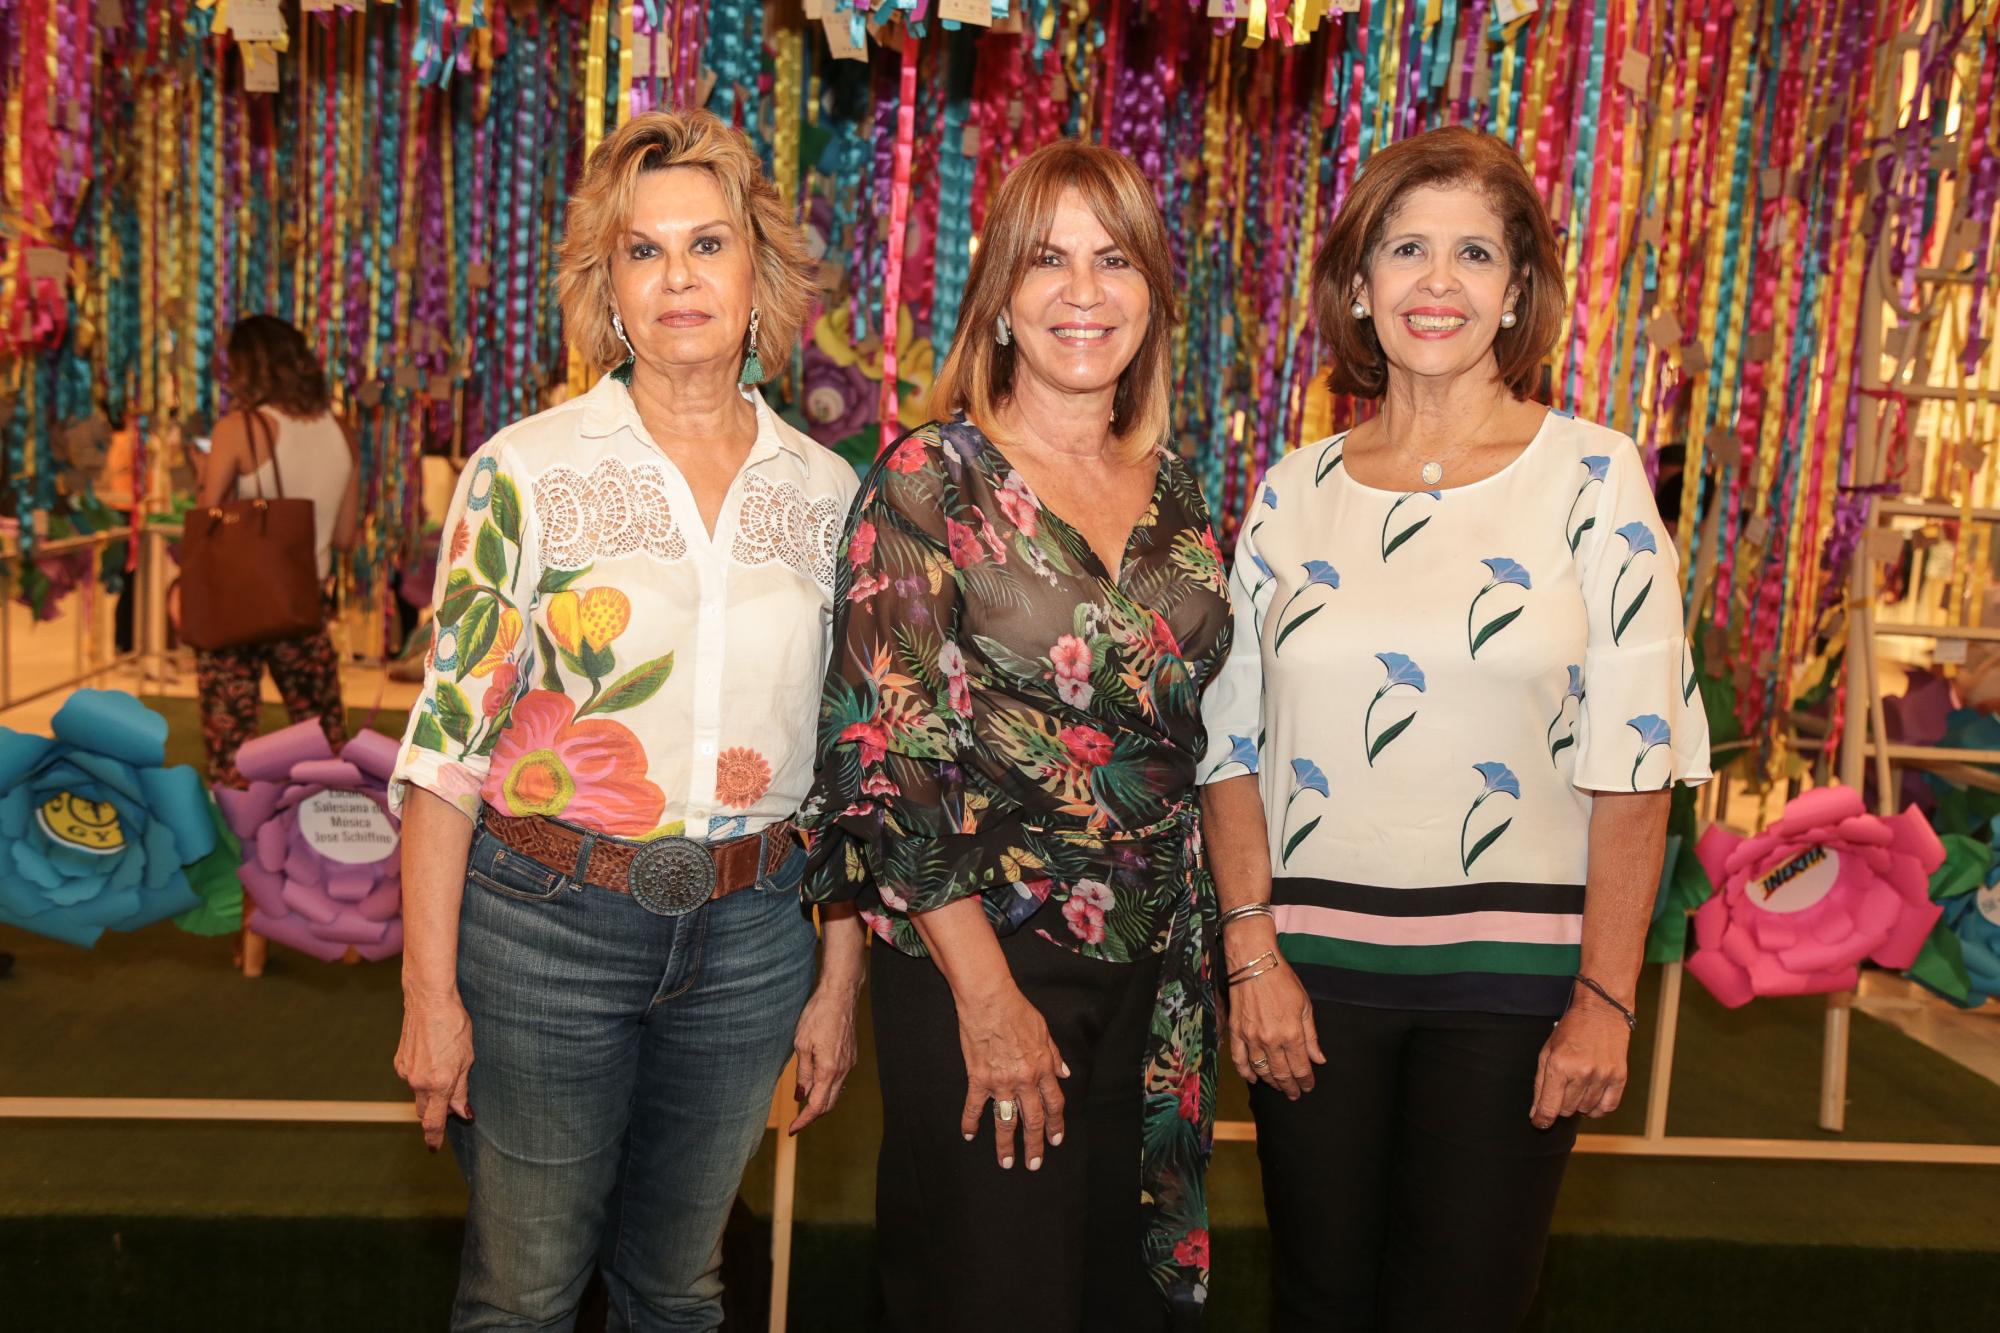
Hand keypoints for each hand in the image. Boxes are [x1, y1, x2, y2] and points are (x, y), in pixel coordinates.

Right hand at [394, 990, 473, 1150]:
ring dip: (430, 1093)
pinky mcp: (399, 1062)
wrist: (428, 1001)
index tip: (434, 1147)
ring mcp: (406, 1072)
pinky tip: (433, 1058)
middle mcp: (418, 1082)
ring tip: (445, 1069)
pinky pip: (411, 1078)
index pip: (434, 1121)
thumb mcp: (467, 1059)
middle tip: (449, 1110)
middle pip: (425, 1111)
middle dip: (435, 1115)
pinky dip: (421, 1077)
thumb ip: (462, 1089)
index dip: (435, 1137)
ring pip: (418, 1094)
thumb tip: (462, 1112)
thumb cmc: (454, 1026)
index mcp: (439, 1084)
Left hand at [788, 977, 859, 1134]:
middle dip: (812, 1115)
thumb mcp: (801, 1044)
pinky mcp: (851, 1056)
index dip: (803, 1121)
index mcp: (829, 1070)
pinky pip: (840, 1081)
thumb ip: (803, 1073)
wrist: (840, 995)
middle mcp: (843, 1070)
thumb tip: (801, 1095)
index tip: (792, 1129)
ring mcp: (849, 1064)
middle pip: (829, 1104)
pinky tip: (817, 1084)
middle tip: (796, 1120)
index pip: (816, 1106)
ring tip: (804, 1104)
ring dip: (821, 1102)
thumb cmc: (818, 1015)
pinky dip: (828, 1089)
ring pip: (836, 1093)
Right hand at [955, 985, 1067, 1171]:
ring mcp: (1001, 1081)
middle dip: (1035, 1144)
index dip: (1056, 1125)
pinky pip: (975, 1106)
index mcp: (1042, 1068)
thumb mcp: (1044, 1031)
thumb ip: (1054, 1056)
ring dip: (1006, 1144)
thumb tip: (1064, 1074)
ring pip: (1006, 1121)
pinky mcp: (978, 1078)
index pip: (1054, 1104)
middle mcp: (1024, 1079)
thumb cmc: (1017, 1011)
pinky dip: (971, 1122)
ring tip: (1006, 1162)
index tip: (1055, 1140)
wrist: (990, 1000)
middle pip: (1033, 1119)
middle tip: (1034, 1163)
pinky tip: (969, 1135)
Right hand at [1226, 949, 1323, 1099]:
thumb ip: (1311, 1036)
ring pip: (1261, 1071)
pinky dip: (1246, 1073)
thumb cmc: (1282, 980)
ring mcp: (1251, 1038)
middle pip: (1281, 1074)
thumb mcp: (1305, 1006)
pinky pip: (1239, 1060)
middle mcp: (1271, 1040)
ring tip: (1278, 1087)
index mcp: (1291, 1034)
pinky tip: (1253, 1079)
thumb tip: (1318, 1058)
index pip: (1300, 1068)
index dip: (1306, 1081)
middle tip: (1295, 1094)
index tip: (1309, 1086)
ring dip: (1271, 1082)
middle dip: (1290, 1087)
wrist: (1254, 964)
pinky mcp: (1236, 1033)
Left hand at [1530, 987, 1631, 1128]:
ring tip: (1577, 1085)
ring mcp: (1602, 1076)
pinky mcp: (1619, 1077)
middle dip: (1560, 1105)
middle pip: (1567, 1110)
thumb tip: (1536, 1113)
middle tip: (1561, 1089)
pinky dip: (1597, 1109)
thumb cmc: (1570, 1031)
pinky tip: (1591, 1098)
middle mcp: (1581, 1072)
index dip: (1541, 1120)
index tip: (1539, 1123)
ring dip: (1578, 1104)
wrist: (1601, 1011)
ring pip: (1586, 1110)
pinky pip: (1607, 1107)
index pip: (1549, 1107)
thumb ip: (1540, 1084)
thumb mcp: (1547, 1052)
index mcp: (1559, 1065)